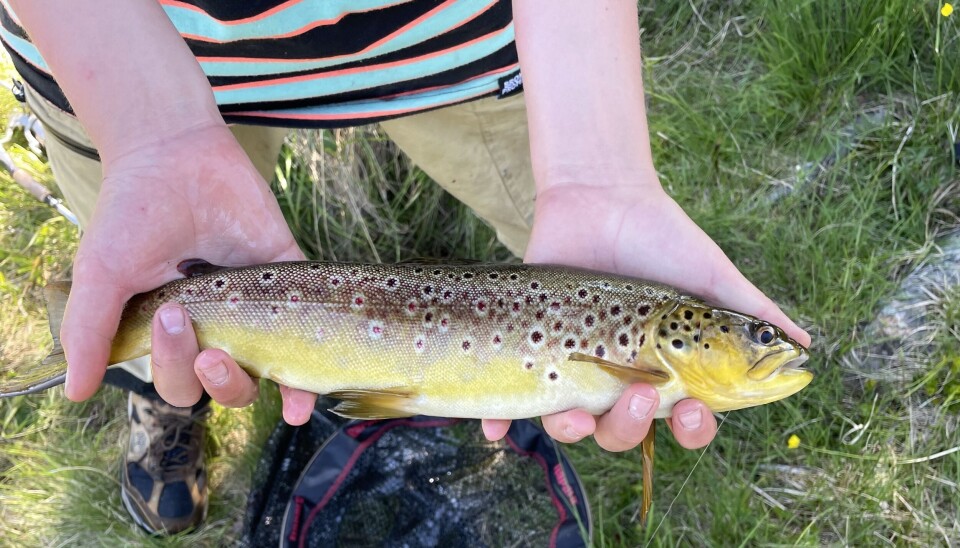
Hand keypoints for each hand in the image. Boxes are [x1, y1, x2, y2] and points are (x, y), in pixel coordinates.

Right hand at [61, 123, 316, 423]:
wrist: (174, 152)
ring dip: (260, 385)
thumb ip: (91, 329)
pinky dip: (310, 372)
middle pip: (224, 385)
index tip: (167, 316)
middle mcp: (218, 330)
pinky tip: (302, 402)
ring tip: (245, 366)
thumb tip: (75, 392)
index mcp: (174, 335)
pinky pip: (309, 331)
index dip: (173, 367)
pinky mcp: (291, 281)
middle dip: (213, 377)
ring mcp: (258, 308)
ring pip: (267, 373)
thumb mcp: (103, 271)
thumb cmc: (133, 212)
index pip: (178, 380)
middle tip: (198, 333)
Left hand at [481, 182, 809, 449]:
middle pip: (624, 433)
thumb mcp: (709, 277)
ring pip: (571, 425)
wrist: (599, 197)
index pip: (683, 420)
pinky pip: (511, 400)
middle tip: (633, 395)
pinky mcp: (532, 350)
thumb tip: (807, 348)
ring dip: (570, 431)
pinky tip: (491, 427)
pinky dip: (499, 420)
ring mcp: (574, 368)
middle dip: (629, 429)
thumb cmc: (661, 238)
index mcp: (665, 370)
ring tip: (570, 409)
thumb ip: (752, 312)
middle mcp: (620, 378)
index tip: (693, 412)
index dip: (692, 430)